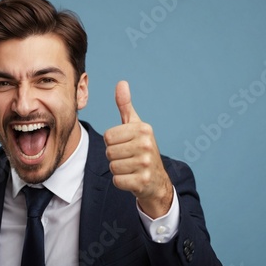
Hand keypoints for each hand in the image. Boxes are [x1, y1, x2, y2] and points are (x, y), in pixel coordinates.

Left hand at [104, 81, 172, 217]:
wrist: (157, 180)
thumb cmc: (142, 149)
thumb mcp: (136, 126)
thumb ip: (125, 106)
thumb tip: (121, 83)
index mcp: (143, 129)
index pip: (108, 137)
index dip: (113, 143)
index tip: (125, 145)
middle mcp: (146, 144)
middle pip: (109, 152)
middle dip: (115, 157)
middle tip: (129, 158)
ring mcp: (146, 164)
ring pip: (112, 166)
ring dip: (118, 170)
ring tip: (131, 168)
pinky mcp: (142, 181)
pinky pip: (117, 180)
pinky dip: (121, 182)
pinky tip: (132, 178)